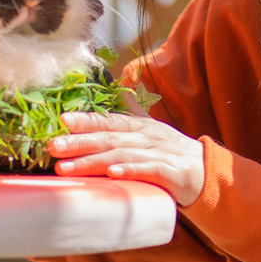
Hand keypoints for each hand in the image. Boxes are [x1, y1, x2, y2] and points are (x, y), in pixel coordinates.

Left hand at [47, 111, 204, 205]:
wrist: (207, 172)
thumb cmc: (172, 152)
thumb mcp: (150, 129)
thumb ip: (132, 110)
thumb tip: (117, 87)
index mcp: (139, 126)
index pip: (108, 120)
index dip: (85, 120)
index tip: (61, 121)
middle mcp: (147, 136)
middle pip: (109, 137)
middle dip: (78, 142)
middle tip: (53, 147)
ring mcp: (159, 153)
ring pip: (121, 154)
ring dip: (92, 161)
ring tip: (67, 168)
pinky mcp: (171, 172)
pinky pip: (148, 170)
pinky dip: (130, 170)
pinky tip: (112, 174)